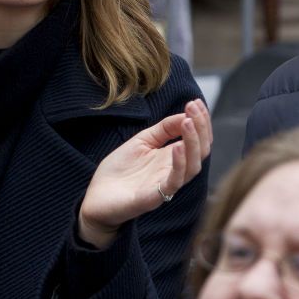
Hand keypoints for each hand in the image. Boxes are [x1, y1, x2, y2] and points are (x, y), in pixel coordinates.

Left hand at [78, 100, 211, 248]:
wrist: (97, 197)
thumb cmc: (120, 170)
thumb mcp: (142, 141)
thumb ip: (163, 129)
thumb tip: (185, 114)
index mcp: (173, 158)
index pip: (198, 140)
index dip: (200, 121)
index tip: (195, 101)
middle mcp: (174, 171)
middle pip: (201, 152)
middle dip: (201, 128)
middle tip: (194, 107)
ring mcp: (166, 185)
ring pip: (192, 167)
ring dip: (193, 143)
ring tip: (188, 122)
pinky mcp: (154, 197)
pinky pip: (174, 182)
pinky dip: (178, 164)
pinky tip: (177, 146)